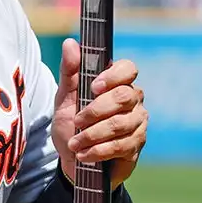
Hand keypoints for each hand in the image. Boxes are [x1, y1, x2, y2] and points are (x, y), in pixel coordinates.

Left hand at [50, 38, 147, 188]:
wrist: (72, 160)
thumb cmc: (70, 125)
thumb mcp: (64, 98)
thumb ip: (69, 71)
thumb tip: (70, 43)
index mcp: (116, 83)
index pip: (128, 68)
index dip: (113, 76)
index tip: (93, 87)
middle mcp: (132, 99)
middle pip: (123, 96)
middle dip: (95, 110)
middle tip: (76, 121)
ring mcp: (137, 122)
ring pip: (120, 123)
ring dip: (92, 135)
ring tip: (75, 143)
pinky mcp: (136, 144)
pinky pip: (121, 145)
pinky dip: (98, 151)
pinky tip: (84, 155)